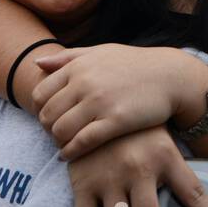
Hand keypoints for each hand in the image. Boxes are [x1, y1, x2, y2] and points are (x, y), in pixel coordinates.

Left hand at [32, 45, 207, 159]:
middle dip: (47, 129)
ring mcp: (100, 103)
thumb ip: (68, 58)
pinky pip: (82, 141)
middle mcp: (85, 83)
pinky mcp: (116, 121)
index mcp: (78, 67)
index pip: (40, 94)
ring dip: (58, 142)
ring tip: (65, 145)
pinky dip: (71, 152)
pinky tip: (70, 155)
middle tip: (57, 135)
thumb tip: (37, 63)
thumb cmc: (134, 64)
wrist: (170, 76)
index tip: (50, 119)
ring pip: (61, 130)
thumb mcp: (100, 52)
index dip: (40, 111)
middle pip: (47, 115)